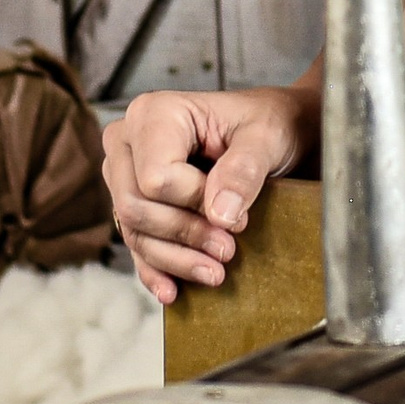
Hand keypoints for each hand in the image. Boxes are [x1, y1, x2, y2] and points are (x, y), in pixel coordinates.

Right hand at [101, 85, 313, 305]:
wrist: (279, 132)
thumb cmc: (270, 123)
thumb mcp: (267, 137)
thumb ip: (244, 168)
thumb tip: (219, 213)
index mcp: (154, 113)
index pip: (155, 178)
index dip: (194, 204)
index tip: (236, 216)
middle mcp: (128, 141)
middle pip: (135, 206)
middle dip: (184, 236)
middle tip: (229, 250)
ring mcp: (126, 175)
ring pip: (133, 230)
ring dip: (175, 258)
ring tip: (216, 272)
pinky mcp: (137, 203)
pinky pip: (136, 244)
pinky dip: (156, 269)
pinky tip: (174, 290)